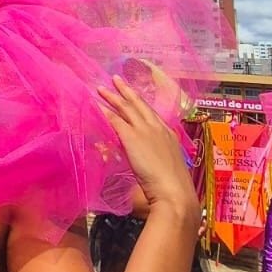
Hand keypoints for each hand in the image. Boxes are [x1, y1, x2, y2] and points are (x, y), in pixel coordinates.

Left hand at [97, 76, 198, 229]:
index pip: (151, 114)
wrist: (175, 192)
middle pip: (139, 105)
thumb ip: (157, 158)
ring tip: (101, 89)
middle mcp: (158, 128)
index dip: (140, 103)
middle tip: (115, 79)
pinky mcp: (132, 138)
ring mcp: (145, 131)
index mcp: (169, 134)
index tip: (132, 95)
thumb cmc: (173, 186)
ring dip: (112, 98)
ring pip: (126, 109)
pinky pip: (115, 121)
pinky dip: (105, 112)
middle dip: (126, 91)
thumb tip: (146, 160)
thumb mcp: (168, 166)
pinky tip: (97, 107)